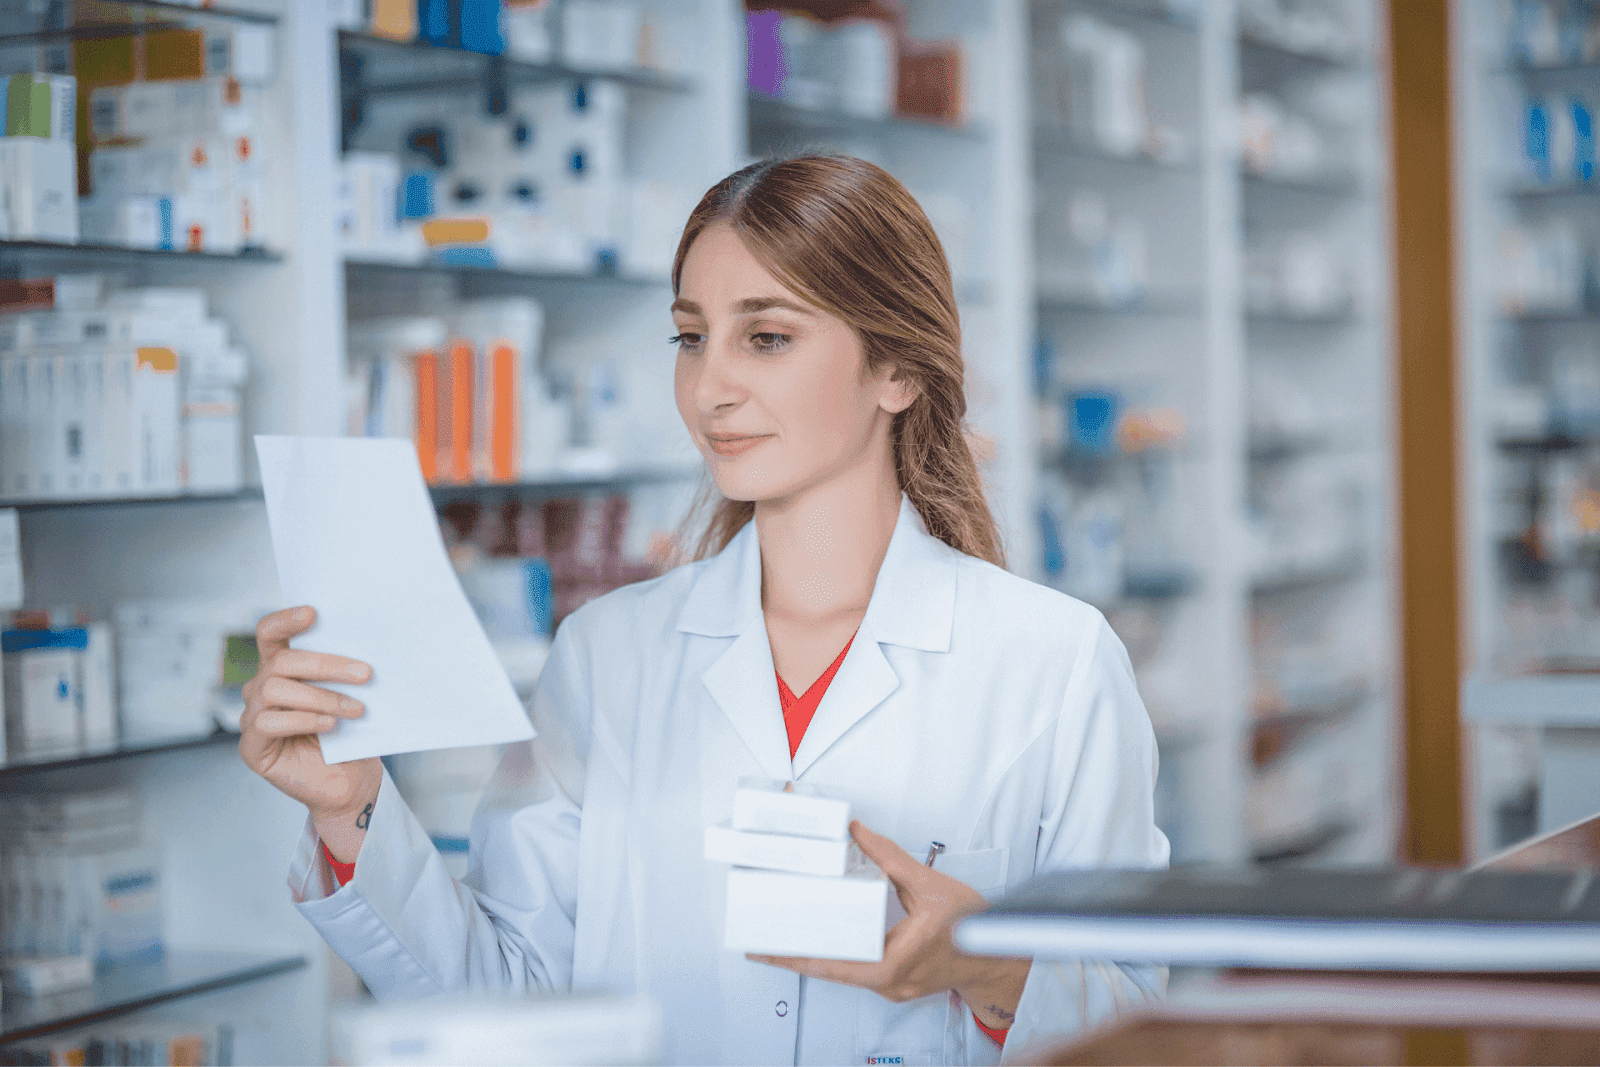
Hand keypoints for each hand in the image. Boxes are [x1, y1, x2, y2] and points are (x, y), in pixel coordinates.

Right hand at [239, 606, 381, 859]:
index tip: (314, 613)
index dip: (285, 619)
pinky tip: (331, 725)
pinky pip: (268, 721)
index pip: (270, 633)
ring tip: (356, 709)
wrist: (351, 781)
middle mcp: (261, 688)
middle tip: (366, 673)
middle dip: (327, 664)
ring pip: (275, 688)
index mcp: (282, 669)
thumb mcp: (350, 694)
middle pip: (282, 661)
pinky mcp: (251, 747)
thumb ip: (343, 671)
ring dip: (322, 696)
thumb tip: (362, 646)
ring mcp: (252, 717)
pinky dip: (304, 719)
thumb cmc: (352, 734)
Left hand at [748, 821, 1030, 1030]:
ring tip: (788, 936)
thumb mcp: (931, 886)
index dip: (794, 958)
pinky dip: (841, 954)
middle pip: (831, 970)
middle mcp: (888, 981)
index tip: (764, 951)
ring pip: (845, 972)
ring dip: (819, 954)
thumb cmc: (974, 930)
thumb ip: (891, 858)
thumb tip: (859, 833)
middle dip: (797, 953)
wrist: (1000, 958)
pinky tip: (828, 939)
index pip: (831, 965)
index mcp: (892, 963)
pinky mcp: (897, 981)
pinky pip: (860, 970)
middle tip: (764, 937)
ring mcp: (892, 985)